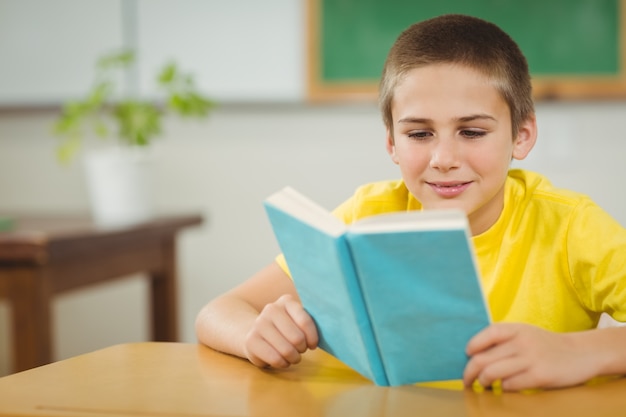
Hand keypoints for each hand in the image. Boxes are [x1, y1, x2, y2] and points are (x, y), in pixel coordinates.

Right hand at [243, 294, 318, 368]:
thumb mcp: (296, 320)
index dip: (312, 337)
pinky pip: (275, 359)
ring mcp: (259, 324)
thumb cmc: (283, 329)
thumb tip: (332, 328)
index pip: (305, 320)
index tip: (313, 344)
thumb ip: (309, 322)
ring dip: (294, 358)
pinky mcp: (251, 340)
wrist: (253, 333)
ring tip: (292, 356)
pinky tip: (282, 360)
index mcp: (286, 301)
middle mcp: (271, 309)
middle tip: (300, 350)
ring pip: (286, 350)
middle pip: (297, 338)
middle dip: (302, 348)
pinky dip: (283, 363)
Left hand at [463, 323, 599, 390]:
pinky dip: (503, 388)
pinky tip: (505, 388)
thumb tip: (473, 352)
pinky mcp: (540, 376)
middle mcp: (522, 342)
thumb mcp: (525, 333)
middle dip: (469, 372)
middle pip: (483, 358)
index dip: (473, 344)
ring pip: (492, 373)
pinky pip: (510, 385)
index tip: (467, 354)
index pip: (487, 333)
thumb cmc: (546, 345)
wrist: (583, 353)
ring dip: (483, 382)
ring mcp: (531, 359)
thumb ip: (504, 339)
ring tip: (483, 385)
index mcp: (516, 329)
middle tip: (466, 380)